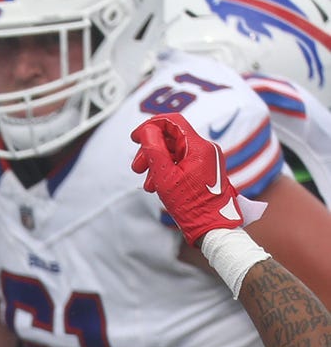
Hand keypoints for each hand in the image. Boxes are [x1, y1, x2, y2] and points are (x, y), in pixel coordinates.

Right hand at [130, 113, 245, 242]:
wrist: (212, 225)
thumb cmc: (190, 204)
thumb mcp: (165, 177)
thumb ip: (155, 150)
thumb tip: (146, 131)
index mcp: (198, 147)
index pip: (172, 122)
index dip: (150, 126)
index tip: (134, 138)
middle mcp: (205, 148)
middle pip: (171, 137)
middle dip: (150, 150)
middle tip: (137, 168)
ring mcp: (206, 158)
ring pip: (174, 151)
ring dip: (156, 163)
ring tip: (148, 183)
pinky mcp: (204, 168)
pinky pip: (181, 161)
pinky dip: (167, 169)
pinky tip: (159, 184)